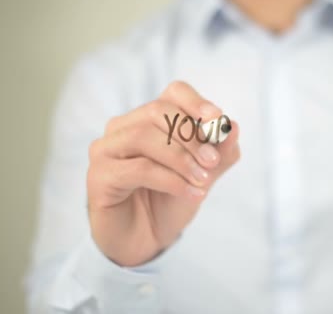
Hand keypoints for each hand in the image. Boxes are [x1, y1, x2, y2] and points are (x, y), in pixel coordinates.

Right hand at [86, 81, 239, 266]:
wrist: (145, 240)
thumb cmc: (170, 201)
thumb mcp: (203, 176)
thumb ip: (219, 154)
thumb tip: (233, 127)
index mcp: (150, 119)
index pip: (173, 93)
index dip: (196, 102)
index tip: (217, 119)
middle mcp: (123, 127)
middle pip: (158, 111)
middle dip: (191, 136)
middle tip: (213, 162)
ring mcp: (106, 149)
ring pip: (144, 136)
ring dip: (181, 159)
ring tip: (202, 181)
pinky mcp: (99, 175)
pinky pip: (138, 169)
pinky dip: (171, 180)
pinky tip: (191, 194)